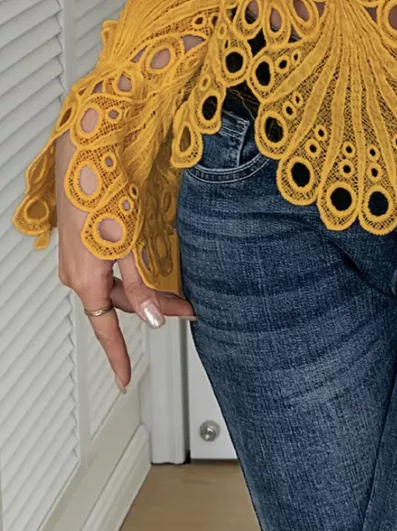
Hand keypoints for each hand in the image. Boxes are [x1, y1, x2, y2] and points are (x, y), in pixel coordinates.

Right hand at [54, 129, 196, 392]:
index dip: (118, 356)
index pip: (105, 329)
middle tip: (187, 308)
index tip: (125, 380)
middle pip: (118, 304)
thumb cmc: (101, 188)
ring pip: (115, 285)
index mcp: (85, 278)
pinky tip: (149, 267)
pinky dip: (131, 274)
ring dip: (145, 290)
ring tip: (176, 288)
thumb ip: (140, 283)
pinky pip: (109, 269)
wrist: (84, 150)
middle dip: (152, 309)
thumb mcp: (128, 242)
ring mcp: (78, 256)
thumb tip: (150, 318)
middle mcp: (76, 271)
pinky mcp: (83, 240)